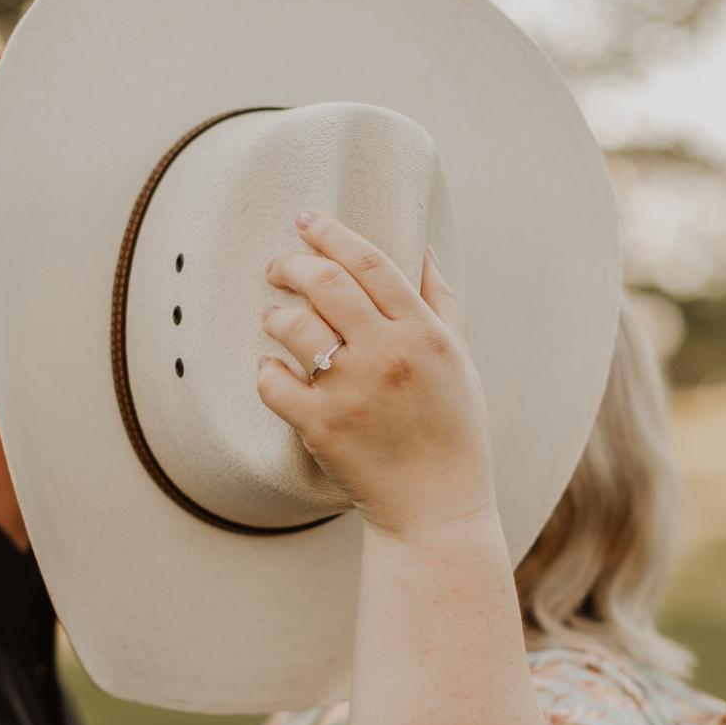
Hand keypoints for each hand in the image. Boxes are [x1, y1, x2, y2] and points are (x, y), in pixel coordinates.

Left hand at [255, 209, 496, 540]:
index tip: (306, 219)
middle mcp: (388, 355)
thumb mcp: (459, 359)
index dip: (332, 233)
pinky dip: (266, 371)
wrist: (436, 505)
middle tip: (276, 266)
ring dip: (275, 316)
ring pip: (294, 327)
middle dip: (292, 264)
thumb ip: (439, 303)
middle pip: (326, 283)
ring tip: (273, 318)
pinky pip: (273, 382)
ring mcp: (352, 391)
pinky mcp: (321, 427)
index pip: (370, 262)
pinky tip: (271, 369)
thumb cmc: (451, 429)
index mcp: (423, 333)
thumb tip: (423, 250)